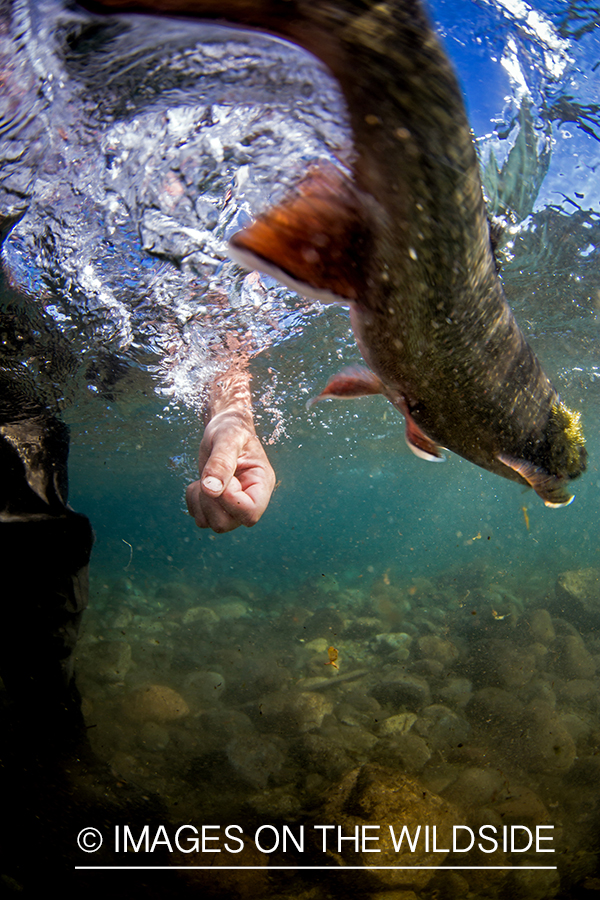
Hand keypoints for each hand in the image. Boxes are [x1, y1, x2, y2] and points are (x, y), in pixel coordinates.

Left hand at [186, 412, 275, 531]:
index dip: (229, 500)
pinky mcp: (217, 506)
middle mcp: (250, 499)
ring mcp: (233, 506)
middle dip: (211, 501)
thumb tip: (211, 489)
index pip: (250, 513)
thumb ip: (221, 461)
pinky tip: (200, 483)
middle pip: (227, 523)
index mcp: (261, 484)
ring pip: (213, 524)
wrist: (224, 428)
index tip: (223, 478)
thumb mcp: (227, 438)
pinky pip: (200, 519)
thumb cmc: (231, 429)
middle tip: (210, 477)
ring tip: (204, 478)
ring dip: (201, 502)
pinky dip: (194, 502)